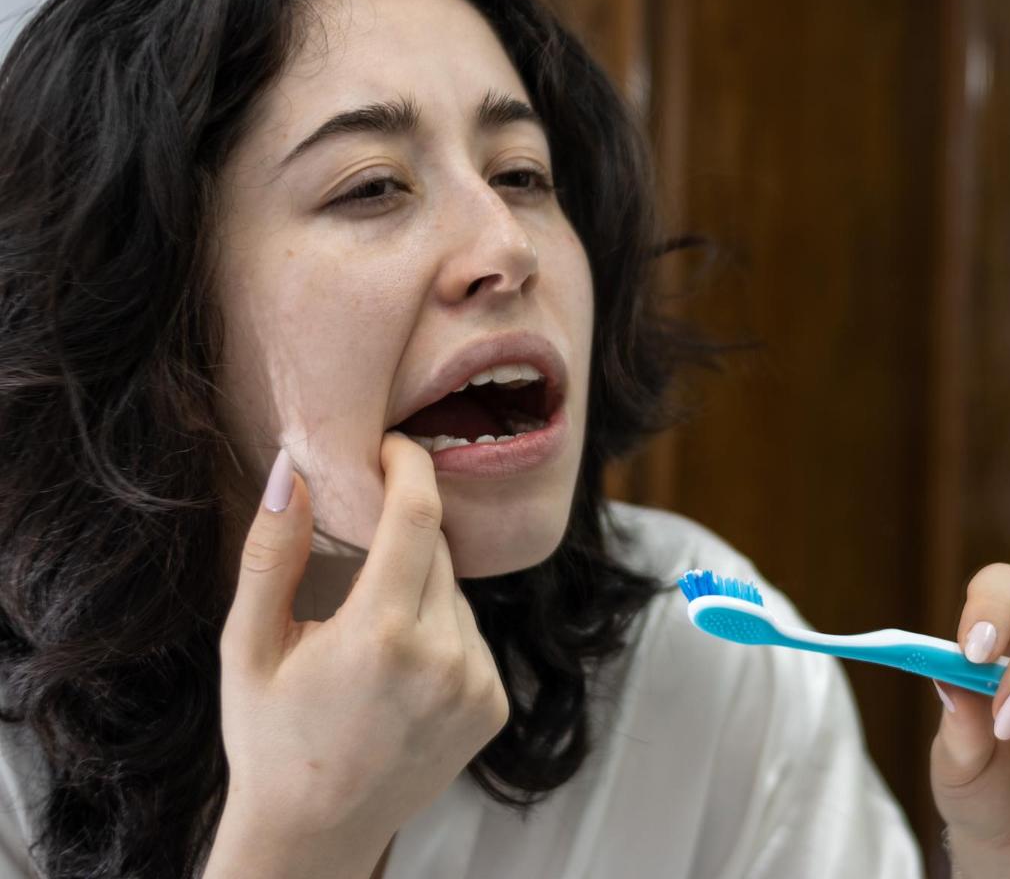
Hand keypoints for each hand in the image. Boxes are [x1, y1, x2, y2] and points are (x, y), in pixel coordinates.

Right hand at [217, 432, 509, 855]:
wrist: (314, 833)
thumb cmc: (269, 737)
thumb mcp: (247, 646)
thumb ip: (272, 554)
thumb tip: (296, 470)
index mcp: (380, 634)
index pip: (418, 514)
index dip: (410, 465)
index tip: (394, 445)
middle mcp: (443, 657)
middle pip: (436, 551)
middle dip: (401, 535)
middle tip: (354, 559)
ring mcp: (476, 684)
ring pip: (456, 593)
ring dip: (420, 589)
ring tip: (367, 639)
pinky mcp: (493, 705)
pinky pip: (471, 635)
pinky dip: (441, 632)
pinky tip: (398, 670)